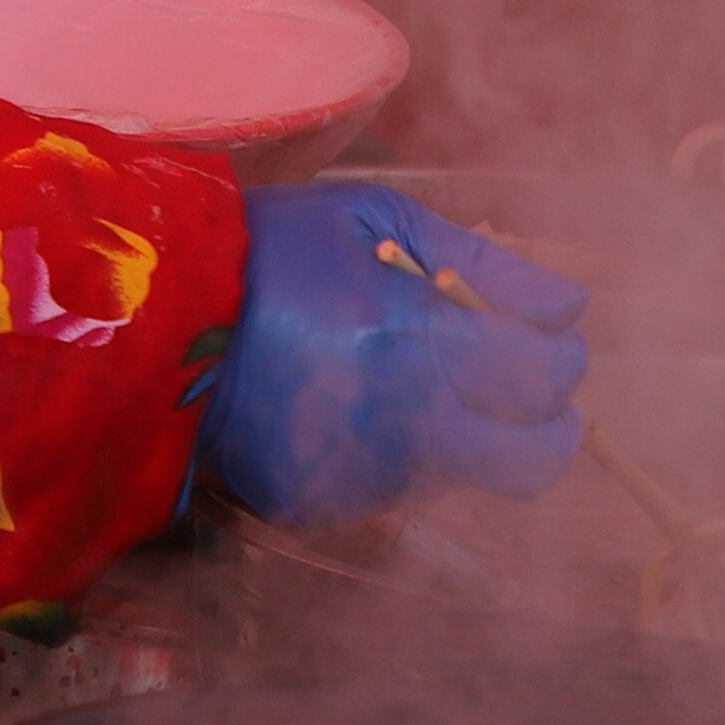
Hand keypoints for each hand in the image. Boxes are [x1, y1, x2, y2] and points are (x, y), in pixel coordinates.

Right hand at [209, 183, 595, 526]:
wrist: (152, 317)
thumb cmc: (271, 249)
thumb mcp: (376, 218)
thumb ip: (482, 262)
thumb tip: (572, 304)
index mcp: (415, 341)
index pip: (543, 376)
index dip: (561, 357)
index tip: (545, 338)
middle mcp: (400, 423)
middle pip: (533, 461)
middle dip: (551, 424)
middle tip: (522, 387)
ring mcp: (362, 475)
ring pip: (468, 475)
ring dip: (468, 432)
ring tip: (413, 378)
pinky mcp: (325, 506)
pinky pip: (399, 490)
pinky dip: (401, 451)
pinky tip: (358, 405)